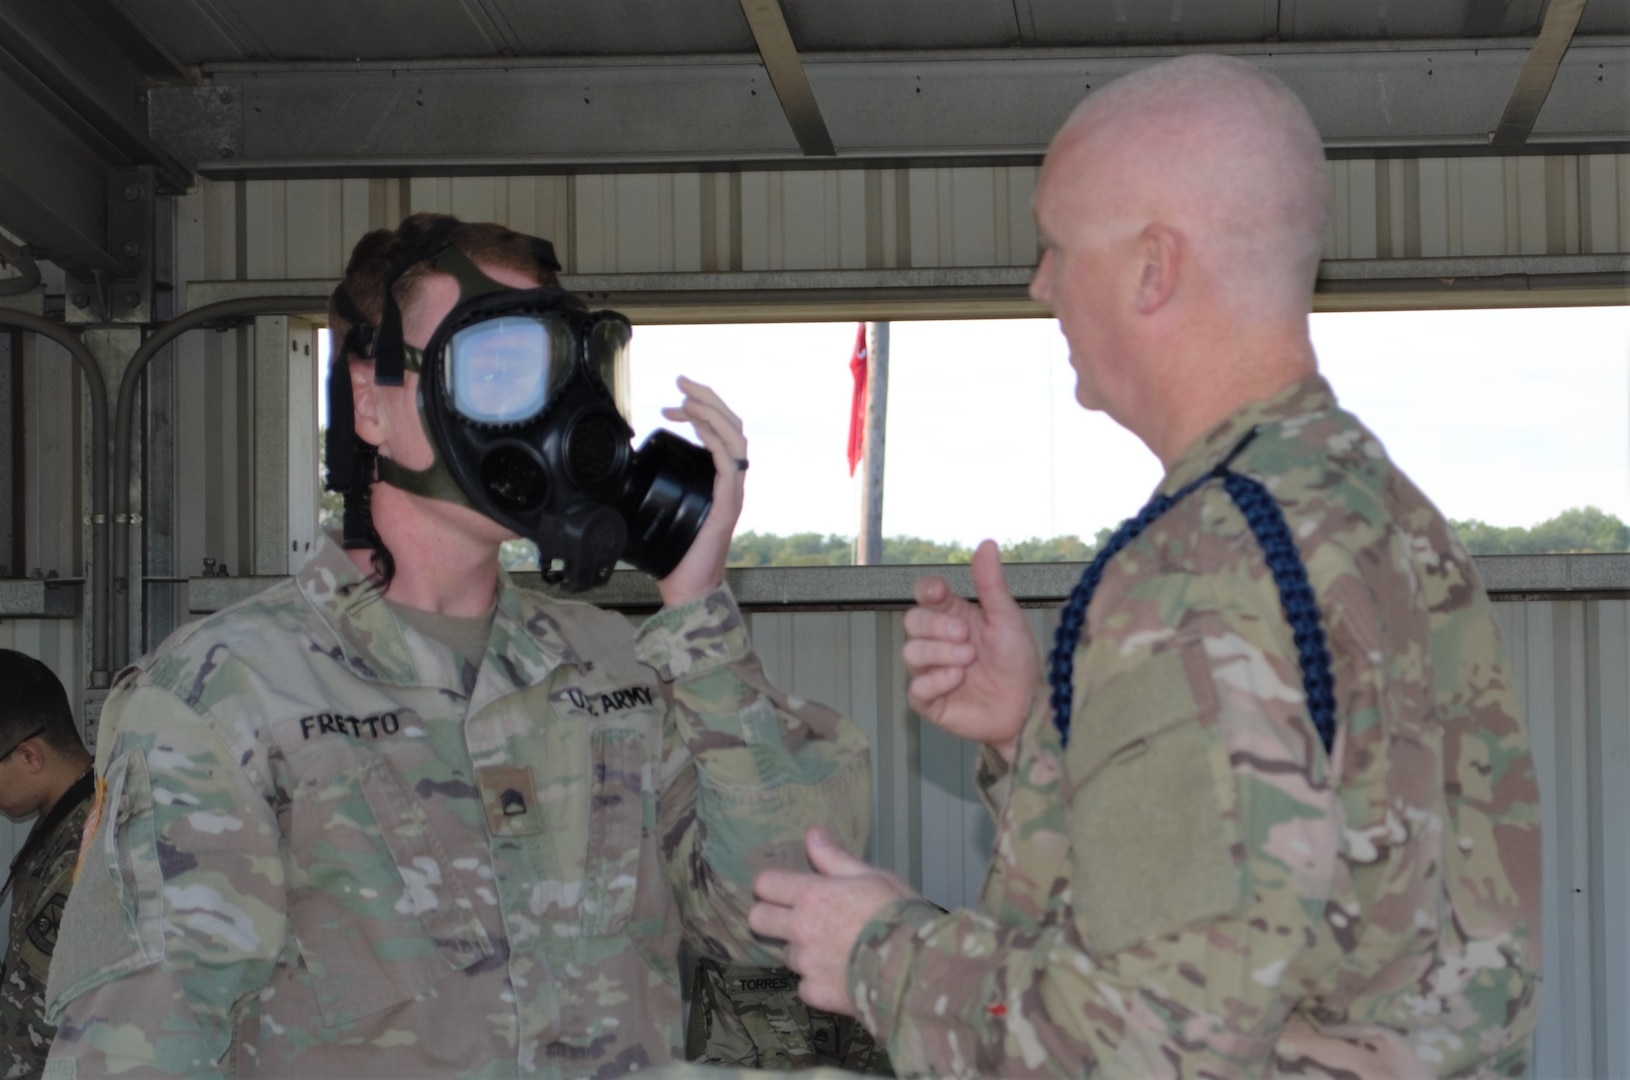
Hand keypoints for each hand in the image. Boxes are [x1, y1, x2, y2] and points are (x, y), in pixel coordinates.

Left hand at [655, 376, 745, 608]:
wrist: (687, 589)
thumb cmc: (674, 555)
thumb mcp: (657, 509)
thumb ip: (650, 487)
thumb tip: (618, 467)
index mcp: (716, 480)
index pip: (719, 432)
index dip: (701, 410)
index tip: (674, 401)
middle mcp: (730, 482)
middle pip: (731, 427)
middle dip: (707, 399)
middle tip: (682, 382)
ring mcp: (732, 493)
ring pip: (735, 439)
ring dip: (712, 413)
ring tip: (688, 399)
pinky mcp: (728, 507)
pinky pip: (731, 466)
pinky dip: (717, 443)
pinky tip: (701, 428)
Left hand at [749, 828, 916, 1015]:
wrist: (916, 968)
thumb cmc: (899, 916)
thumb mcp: (871, 876)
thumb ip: (834, 858)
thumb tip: (812, 834)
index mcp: (812, 895)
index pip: (765, 884)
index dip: (771, 885)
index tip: (782, 889)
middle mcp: (801, 928)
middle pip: (759, 920)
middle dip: (770, 917)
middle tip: (794, 918)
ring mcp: (806, 964)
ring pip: (786, 954)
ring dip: (802, 951)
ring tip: (834, 950)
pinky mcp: (815, 993)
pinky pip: (805, 985)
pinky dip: (818, 981)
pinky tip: (841, 975)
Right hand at [903, 540, 1040, 763]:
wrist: (1027, 706)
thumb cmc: (1018, 662)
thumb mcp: (1007, 618)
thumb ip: (991, 583)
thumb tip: (987, 543)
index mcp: (953, 616)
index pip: (924, 595)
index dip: (927, 591)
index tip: (939, 593)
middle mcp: (937, 641)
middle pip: (912, 621)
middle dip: (937, 626)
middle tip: (967, 636)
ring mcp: (930, 671)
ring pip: (911, 653)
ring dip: (940, 654)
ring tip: (969, 661)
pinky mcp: (929, 701)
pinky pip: (916, 687)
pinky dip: (936, 680)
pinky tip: (958, 679)